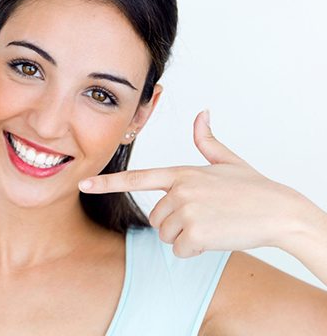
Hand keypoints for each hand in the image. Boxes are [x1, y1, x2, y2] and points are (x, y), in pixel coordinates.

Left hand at [79, 110, 311, 256]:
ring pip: (166, 234)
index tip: (83, 184)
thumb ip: (206, 140)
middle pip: (155, 217)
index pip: (136, 178)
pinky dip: (196, 249)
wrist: (279, 211)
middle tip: (203, 215)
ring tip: (211, 223)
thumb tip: (202, 113)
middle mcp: (179, 190)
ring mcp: (186, 211)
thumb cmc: (253, 187)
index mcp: (181, 172)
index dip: (108, 182)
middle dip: (174, 221)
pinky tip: (215, 236)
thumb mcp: (227, 160)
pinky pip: (180, 250)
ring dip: (185, 235)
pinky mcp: (195, 233)